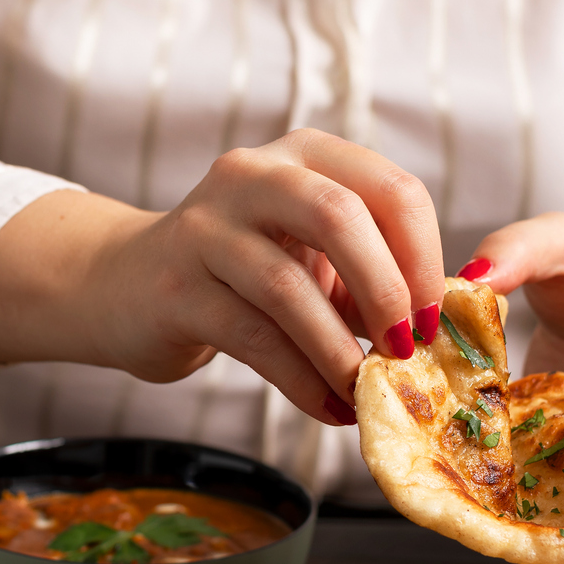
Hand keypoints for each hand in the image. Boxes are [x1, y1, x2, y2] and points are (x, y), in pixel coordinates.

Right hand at [0, 129, 444, 424]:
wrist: (125, 285)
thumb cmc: (240, 271)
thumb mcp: (310, 252)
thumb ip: (368, 273)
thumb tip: (435, 328)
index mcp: (304, 156)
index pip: (389, 188)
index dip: (425, 256)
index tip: (438, 318)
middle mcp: (252, 175)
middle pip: (341, 215)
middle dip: (389, 290)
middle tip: (408, 348)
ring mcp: (206, 228)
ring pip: (290, 286)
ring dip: (340, 349)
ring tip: (366, 390)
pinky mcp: (177, 288)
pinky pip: (253, 338)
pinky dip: (301, 380)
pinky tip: (327, 407)